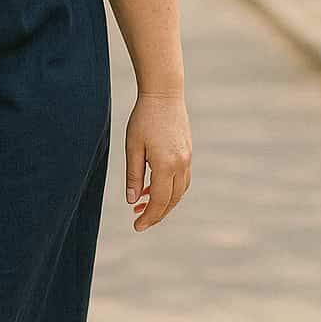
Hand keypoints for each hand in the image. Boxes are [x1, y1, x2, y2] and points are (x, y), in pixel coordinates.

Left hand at [125, 89, 190, 230]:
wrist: (164, 94)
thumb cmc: (143, 119)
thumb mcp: (132, 147)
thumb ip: (133, 175)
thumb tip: (132, 200)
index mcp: (166, 165)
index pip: (159, 201)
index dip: (149, 217)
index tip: (136, 227)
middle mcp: (181, 165)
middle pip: (172, 200)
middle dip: (156, 214)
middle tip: (139, 221)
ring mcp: (187, 159)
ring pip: (179, 191)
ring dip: (164, 202)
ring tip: (143, 205)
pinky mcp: (188, 153)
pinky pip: (182, 179)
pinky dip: (170, 189)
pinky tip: (153, 188)